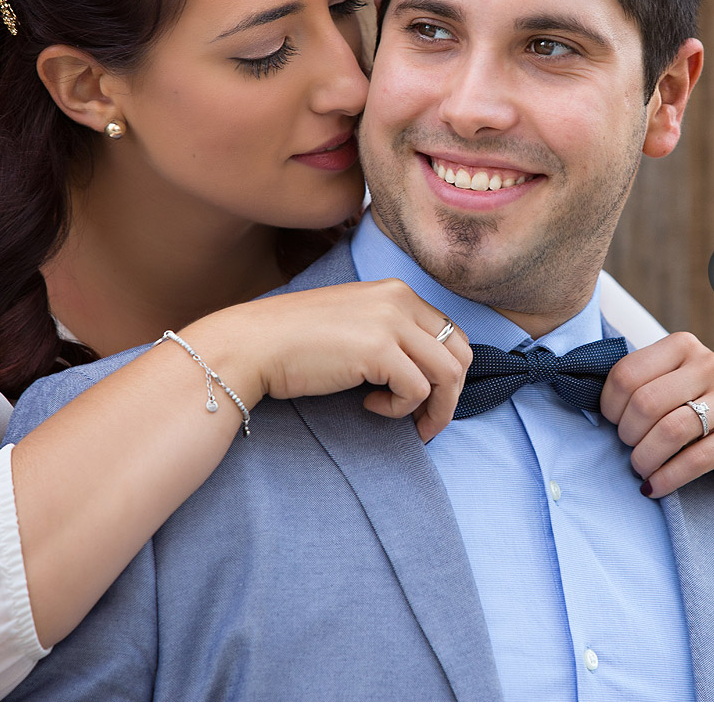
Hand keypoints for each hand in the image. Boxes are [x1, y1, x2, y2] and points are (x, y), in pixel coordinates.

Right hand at [202, 279, 471, 441]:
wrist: (253, 343)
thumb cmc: (296, 342)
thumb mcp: (355, 323)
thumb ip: (391, 334)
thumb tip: (426, 372)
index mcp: (397, 291)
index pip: (450, 334)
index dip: (448, 374)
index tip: (427, 400)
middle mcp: (401, 300)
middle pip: (460, 354)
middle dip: (451, 395)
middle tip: (424, 421)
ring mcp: (392, 322)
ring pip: (448, 375)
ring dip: (435, 409)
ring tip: (407, 423)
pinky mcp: (379, 350)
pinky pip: (417, 390)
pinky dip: (400, 409)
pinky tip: (370, 407)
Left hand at [599, 332, 713, 497]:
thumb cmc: (704, 406)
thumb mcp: (676, 381)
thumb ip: (642, 384)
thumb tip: (592, 410)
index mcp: (684, 346)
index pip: (626, 373)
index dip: (609, 406)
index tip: (613, 423)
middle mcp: (712, 365)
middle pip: (645, 403)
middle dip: (627, 434)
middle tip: (630, 448)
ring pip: (669, 431)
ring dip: (644, 458)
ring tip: (641, 469)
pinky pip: (694, 461)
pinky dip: (666, 478)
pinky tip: (655, 487)